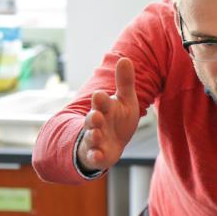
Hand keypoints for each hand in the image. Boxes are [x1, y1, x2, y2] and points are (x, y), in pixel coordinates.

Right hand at [77, 57, 138, 171]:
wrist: (112, 143)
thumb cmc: (118, 119)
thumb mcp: (125, 100)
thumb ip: (125, 82)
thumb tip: (125, 59)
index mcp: (104, 107)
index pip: (100, 101)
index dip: (100, 99)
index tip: (100, 94)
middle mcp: (97, 123)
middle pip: (91, 119)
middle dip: (92, 118)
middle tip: (95, 116)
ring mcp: (95, 139)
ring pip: (91, 137)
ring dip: (93, 135)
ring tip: (96, 134)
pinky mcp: (98, 155)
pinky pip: (95, 157)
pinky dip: (96, 156)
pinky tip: (98, 156)